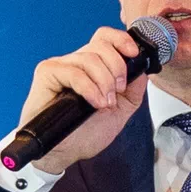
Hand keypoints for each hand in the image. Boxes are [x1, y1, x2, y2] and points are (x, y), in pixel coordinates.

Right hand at [13, 27, 150, 173]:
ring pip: (90, 58)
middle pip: (101, 45)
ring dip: (104, 82)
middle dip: (117, 68)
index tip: (133, 54)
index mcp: (94, 67)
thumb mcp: (121, 111)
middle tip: (118, 91)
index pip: (106, 38)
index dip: (122, 40)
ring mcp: (61, 66)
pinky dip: (89, 88)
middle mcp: (77, 62)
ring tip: (105, 104)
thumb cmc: (85, 133)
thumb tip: (143, 68)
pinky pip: (74, 72)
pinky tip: (94, 103)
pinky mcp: (47, 73)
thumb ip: (134, 89)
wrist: (64, 152)